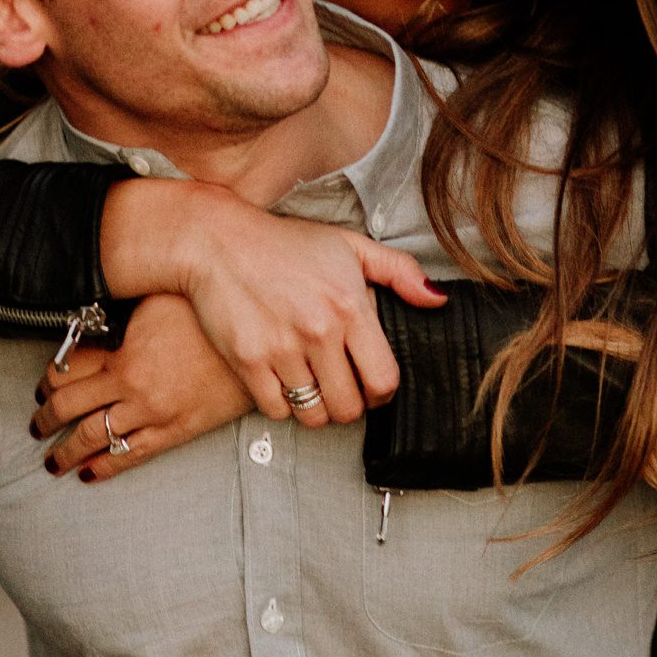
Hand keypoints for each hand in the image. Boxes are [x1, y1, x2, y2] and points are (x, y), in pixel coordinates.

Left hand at [35, 295, 253, 478]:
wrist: (257, 346)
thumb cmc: (210, 314)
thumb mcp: (157, 303)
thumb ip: (123, 314)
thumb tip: (92, 314)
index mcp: (123, 352)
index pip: (66, 371)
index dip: (47, 381)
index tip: (41, 387)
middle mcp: (131, 387)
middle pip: (70, 408)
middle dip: (46, 419)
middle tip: (35, 426)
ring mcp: (152, 414)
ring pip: (94, 438)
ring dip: (66, 451)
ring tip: (53, 460)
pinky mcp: (175, 432)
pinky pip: (131, 456)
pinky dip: (105, 468)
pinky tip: (89, 474)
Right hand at [99, 175, 443, 427]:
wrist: (218, 242)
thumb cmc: (286, 244)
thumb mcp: (348, 245)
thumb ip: (399, 272)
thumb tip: (438, 300)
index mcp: (350, 306)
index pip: (384, 380)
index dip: (381, 393)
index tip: (371, 385)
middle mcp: (319, 331)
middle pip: (350, 407)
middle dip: (349, 405)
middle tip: (340, 390)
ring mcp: (282, 348)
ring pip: (313, 414)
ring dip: (316, 408)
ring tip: (312, 388)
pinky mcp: (248, 361)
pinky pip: (276, 410)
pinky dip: (281, 405)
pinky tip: (282, 383)